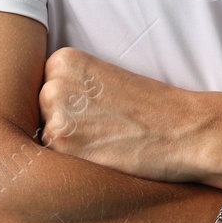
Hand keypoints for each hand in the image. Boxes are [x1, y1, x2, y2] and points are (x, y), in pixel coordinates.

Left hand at [37, 47, 199, 182]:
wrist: (183, 130)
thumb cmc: (150, 107)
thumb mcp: (103, 80)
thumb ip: (70, 87)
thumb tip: (42, 109)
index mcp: (63, 60)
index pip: (43, 88)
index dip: (66, 105)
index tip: (90, 111)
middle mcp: (53, 83)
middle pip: (39, 112)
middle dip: (63, 123)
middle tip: (99, 128)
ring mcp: (55, 115)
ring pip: (45, 136)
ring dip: (68, 144)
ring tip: (103, 141)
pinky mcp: (63, 146)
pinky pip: (54, 159)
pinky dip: (75, 162)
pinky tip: (102, 155)